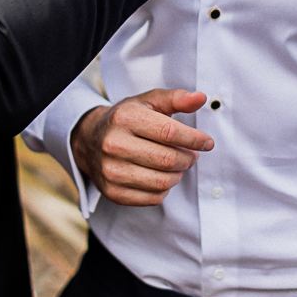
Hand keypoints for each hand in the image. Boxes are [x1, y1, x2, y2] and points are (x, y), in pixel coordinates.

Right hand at [70, 89, 212, 205]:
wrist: (89, 140)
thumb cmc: (126, 119)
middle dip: (188, 159)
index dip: (195, 139)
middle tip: (191, 155)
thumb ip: (176, 99)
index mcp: (124, 118)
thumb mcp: (147, 102)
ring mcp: (111, 171)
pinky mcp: (113, 192)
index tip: (207, 143)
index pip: (170, 132)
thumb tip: (201, 98)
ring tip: (176, 165)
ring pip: (163, 182)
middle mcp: (113, 144)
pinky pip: (153, 198)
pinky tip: (160, 176)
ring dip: (178, 175)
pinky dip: (164, 189)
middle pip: (168, 160)